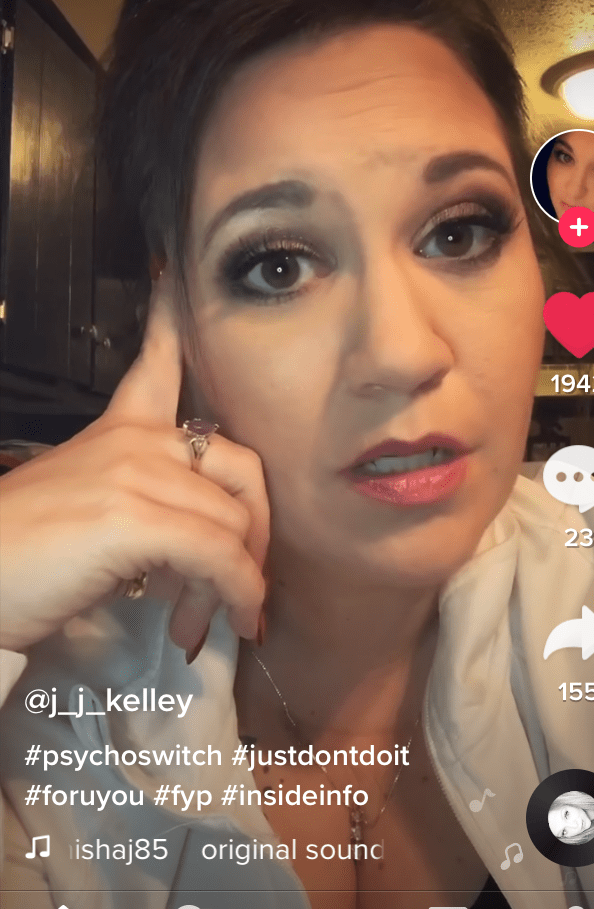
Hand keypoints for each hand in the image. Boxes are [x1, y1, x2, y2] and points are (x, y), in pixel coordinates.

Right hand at [0, 271, 268, 655]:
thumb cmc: (19, 557)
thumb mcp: (86, 513)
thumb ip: (143, 511)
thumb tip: (198, 557)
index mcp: (117, 432)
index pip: (156, 369)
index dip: (175, 332)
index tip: (177, 287)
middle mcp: (134, 442)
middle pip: (243, 470)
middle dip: (256, 534)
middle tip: (241, 582)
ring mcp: (133, 474)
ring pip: (233, 524)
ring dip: (236, 584)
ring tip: (204, 622)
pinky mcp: (131, 519)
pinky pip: (218, 555)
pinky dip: (237, 592)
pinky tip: (232, 618)